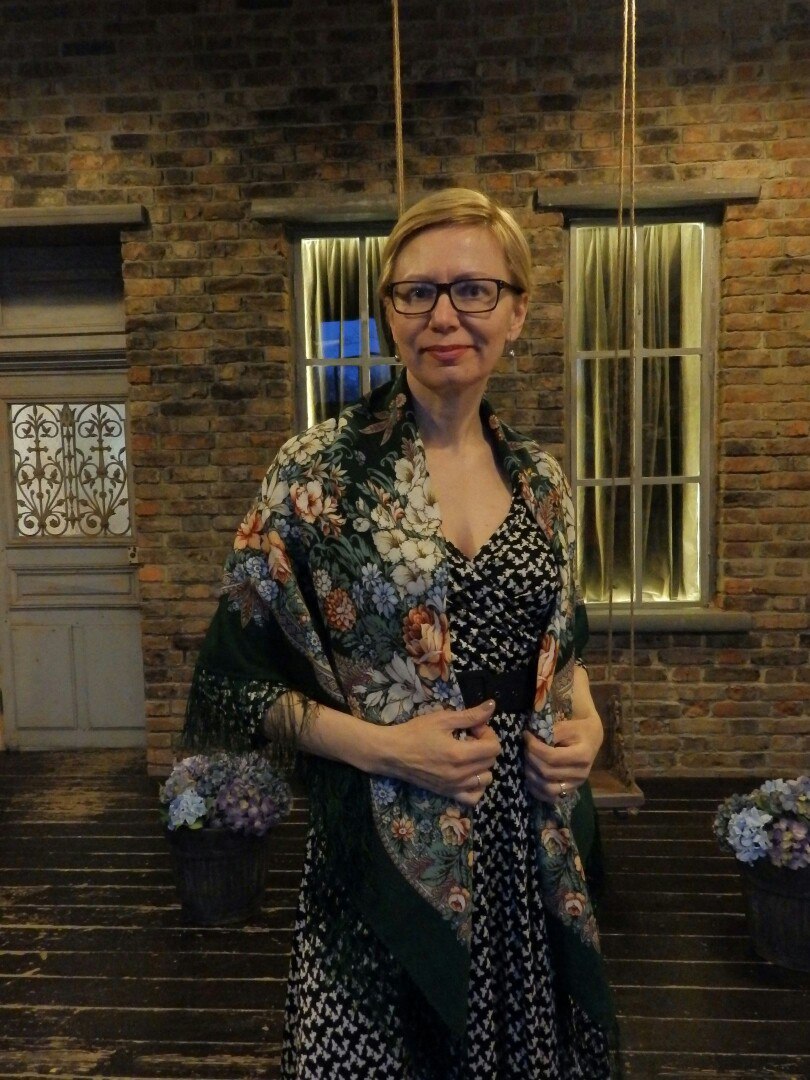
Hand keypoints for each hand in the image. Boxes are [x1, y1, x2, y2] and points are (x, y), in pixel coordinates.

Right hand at [385, 701, 500, 806]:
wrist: (392, 753)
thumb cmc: (415, 732)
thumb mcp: (442, 719)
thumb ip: (470, 715)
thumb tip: (492, 706)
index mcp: (460, 754)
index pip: (494, 747)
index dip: (488, 733)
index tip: (473, 727)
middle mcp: (460, 774)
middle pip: (491, 761)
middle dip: (485, 746)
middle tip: (469, 737)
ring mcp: (454, 787)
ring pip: (486, 779)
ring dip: (482, 764)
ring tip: (467, 754)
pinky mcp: (447, 793)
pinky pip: (473, 797)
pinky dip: (476, 786)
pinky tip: (467, 773)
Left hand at [523, 711, 602, 804]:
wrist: (591, 739)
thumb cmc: (579, 729)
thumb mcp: (568, 725)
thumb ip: (551, 732)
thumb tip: (533, 738)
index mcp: (582, 756)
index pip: (551, 757)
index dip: (534, 747)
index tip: (526, 735)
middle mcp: (581, 774)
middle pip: (547, 772)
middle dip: (530, 758)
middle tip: (525, 746)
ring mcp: (576, 785)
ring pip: (547, 788)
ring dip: (531, 775)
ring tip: (527, 761)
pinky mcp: (570, 790)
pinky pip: (550, 797)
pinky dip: (537, 791)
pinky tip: (530, 778)